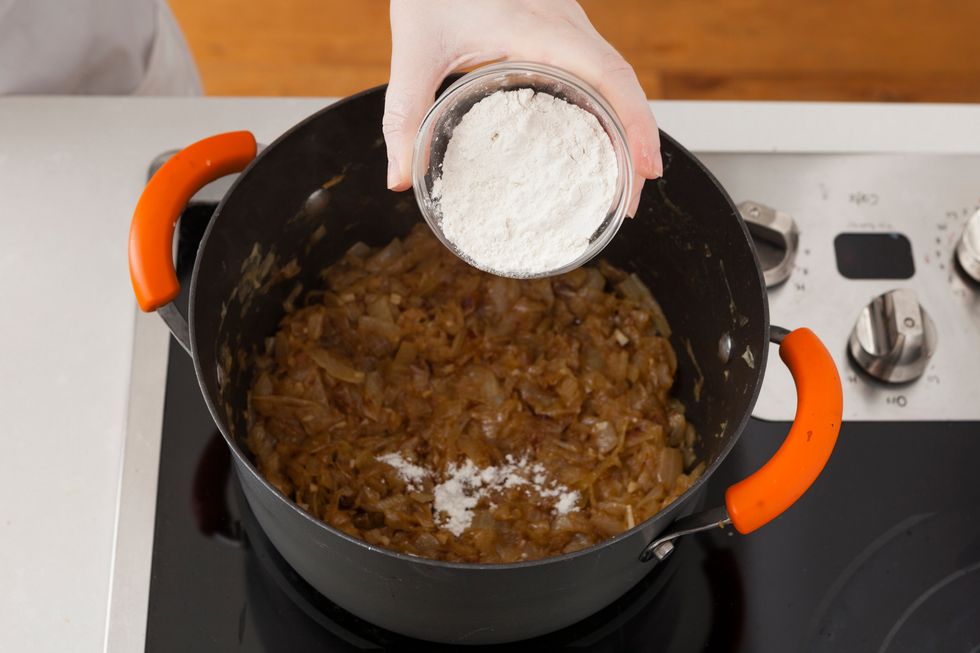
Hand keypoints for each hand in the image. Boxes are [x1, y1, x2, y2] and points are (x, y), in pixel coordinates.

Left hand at [383, 0, 661, 216]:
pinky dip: (606, 110)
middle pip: (621, 85)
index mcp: (540, 28)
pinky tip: (597, 143)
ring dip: (626, 128)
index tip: (645, 169)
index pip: (608, 74)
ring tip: (621, 183)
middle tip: (629, 200)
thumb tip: (399, 178)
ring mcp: (566, 25)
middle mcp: (565, 25)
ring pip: (614, 78)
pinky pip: (595, 71)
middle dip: (637, 142)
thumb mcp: (414, 48)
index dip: (635, 123)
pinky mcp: (558, 30)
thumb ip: (404, 113)